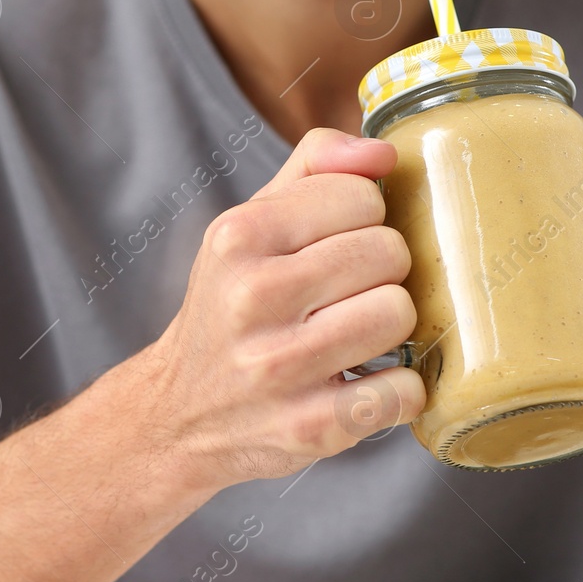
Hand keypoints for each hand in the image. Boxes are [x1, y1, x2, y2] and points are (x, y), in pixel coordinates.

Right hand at [126, 128, 423, 490]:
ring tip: (356, 337)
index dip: (364, 219)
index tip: (339, 246)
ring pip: (399, 314)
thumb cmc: (229, 310)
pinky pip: (403, 390)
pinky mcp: (310, 428)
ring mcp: (281, 367)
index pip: (361, 196)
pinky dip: (398, 389)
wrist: (178, 415)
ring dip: (390, 329)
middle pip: (388, 252)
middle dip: (381, 272)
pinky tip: (364, 383)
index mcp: (238, 236)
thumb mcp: (248, 226)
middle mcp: (252, 298)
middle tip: (349, 295)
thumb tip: (383, 153)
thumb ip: (314, 170)